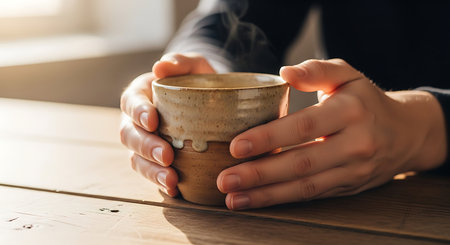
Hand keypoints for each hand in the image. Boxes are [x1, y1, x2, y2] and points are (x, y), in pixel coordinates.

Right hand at [120, 53, 215, 195]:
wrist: (211, 102)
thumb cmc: (199, 81)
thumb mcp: (195, 66)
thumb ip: (181, 62)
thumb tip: (161, 66)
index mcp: (141, 95)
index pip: (131, 102)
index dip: (138, 112)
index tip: (153, 121)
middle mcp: (137, 121)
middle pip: (130, 136)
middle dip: (146, 147)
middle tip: (168, 156)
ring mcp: (145, 143)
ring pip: (137, 160)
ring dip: (151, 171)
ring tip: (171, 181)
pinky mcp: (156, 162)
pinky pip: (152, 174)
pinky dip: (160, 183)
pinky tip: (176, 190)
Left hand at [217, 59, 446, 209]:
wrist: (406, 134)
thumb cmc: (367, 100)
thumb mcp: (349, 75)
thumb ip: (317, 70)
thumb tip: (284, 72)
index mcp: (350, 111)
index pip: (304, 126)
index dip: (269, 137)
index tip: (237, 146)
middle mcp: (355, 144)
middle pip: (301, 163)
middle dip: (260, 174)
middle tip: (225, 180)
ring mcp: (352, 171)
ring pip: (305, 187)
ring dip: (266, 195)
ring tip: (232, 198)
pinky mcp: (348, 187)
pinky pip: (311, 196)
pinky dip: (281, 200)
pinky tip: (256, 200)